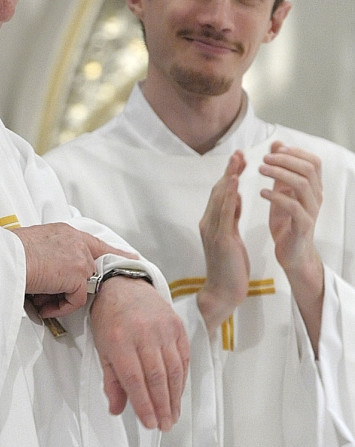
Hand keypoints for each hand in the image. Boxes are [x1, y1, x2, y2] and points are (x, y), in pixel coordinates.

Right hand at [10, 223, 135, 317]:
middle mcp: (76, 241)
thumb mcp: (36, 245)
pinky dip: (58, 307)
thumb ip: (53, 255)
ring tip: (40, 297)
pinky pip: (75, 301)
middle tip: (83, 292)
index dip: (115, 253)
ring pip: (82, 287)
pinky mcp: (78, 275)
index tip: (133, 258)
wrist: (7, 256)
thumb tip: (54, 273)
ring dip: (61, 298)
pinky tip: (43, 304)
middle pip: (97, 266)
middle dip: (92, 282)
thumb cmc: (11, 252)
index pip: (97, 244)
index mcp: (66, 232)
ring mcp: (79, 258)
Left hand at [91, 277, 188, 431]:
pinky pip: (183, 356)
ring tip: (173, 414)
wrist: (123, 284)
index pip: (134, 379)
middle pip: (156, 377)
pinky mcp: (176, 324)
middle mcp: (142, 333)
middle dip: (162, 406)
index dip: (143, 404)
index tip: (149, 422)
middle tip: (164, 424)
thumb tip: (116, 408)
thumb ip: (111, 380)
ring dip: (175, 396)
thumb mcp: (102, 346)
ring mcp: (162, 327)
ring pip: (173, 369)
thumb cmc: (110, 316)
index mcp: (119, 339)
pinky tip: (178, 392)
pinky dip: (182, 378)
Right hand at [197, 150, 249, 333]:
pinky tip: (235, 182)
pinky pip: (225, 212)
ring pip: (220, 197)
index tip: (238, 160)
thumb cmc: (229, 268)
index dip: (229, 175)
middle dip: (229, 171)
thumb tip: (237, 197)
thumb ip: (232, 217)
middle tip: (239, 153)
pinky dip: (229, 195)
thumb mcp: (232, 238)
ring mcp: (213, 229)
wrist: (223, 293)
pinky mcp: (221, 238)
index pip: (220, 193)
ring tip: (237, 160)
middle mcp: (208, 222)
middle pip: (218, 190)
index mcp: (211, 222)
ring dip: (229, 177)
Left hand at [260, 141, 323, 351]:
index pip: (314, 162)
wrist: (291, 254)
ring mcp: (311, 212)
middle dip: (286, 160)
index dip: (296, 152)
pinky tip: (261, 193)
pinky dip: (277, 197)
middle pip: (309, 169)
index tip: (276, 149)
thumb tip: (277, 144)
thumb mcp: (282, 192)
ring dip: (280, 174)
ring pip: (303, 185)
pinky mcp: (303, 226)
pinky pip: (294, 207)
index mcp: (312, 188)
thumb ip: (281, 171)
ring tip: (260, 171)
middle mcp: (316, 198)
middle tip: (264, 160)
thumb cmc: (286, 222)